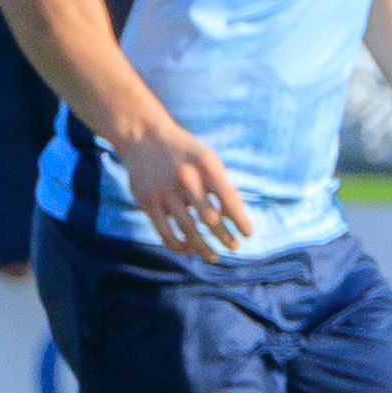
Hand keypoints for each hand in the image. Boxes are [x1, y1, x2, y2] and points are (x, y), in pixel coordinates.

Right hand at [118, 121, 250, 257]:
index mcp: (206, 164)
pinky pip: (164, 231)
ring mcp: (164, 189)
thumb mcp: (208, 159)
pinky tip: (188, 249)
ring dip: (203, 247)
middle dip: (224, 236)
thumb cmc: (185, 153)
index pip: (228, 197)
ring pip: (187, 228)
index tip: (248, 233)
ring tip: (214, 256)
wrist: (143, 136)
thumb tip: (234, 217)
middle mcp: (185, 176)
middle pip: (209, 216)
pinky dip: (178, 244)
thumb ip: (222, 185)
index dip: (240, 219)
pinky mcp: (146, 200)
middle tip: (235, 247)